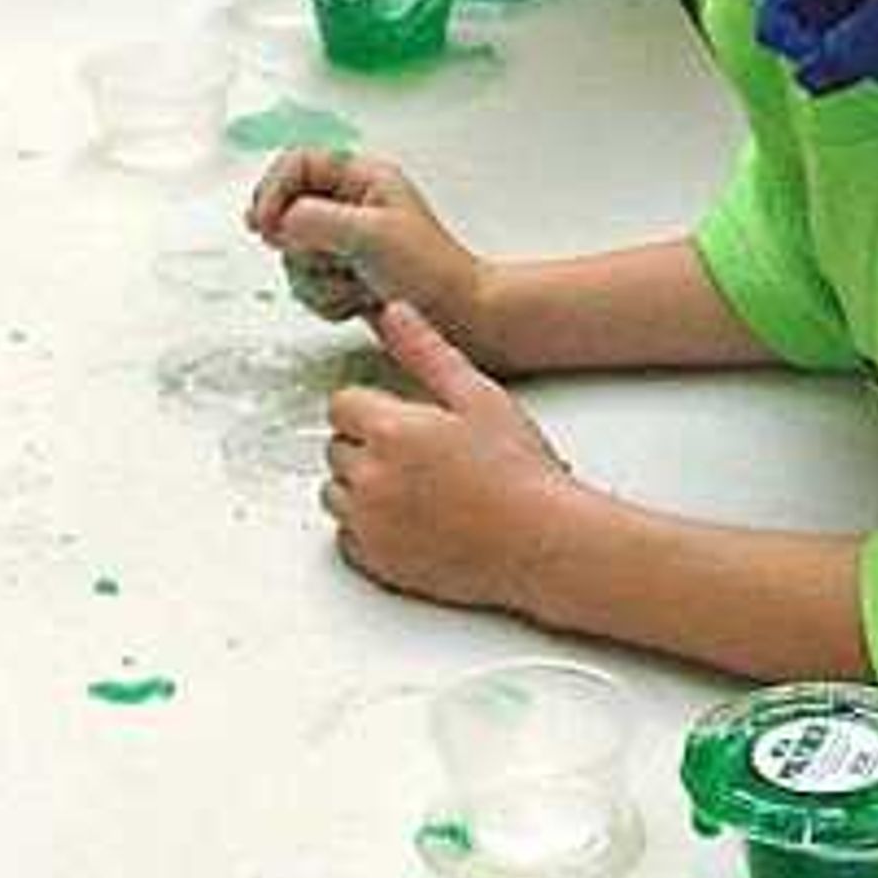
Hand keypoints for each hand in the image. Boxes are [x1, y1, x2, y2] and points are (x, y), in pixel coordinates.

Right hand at [246, 147, 498, 352]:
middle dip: (302, 248)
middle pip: (285, 215)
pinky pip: (307, 286)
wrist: (459, 318)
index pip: (295, 164)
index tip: (266, 226)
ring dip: (320, 280)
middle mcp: (350, 205)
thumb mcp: (371, 233)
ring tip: (358, 284)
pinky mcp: (343, 276)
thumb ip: (316, 219)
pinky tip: (359, 301)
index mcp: (362, 178)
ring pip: (293, 257)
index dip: (273, 192)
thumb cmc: (431, 271)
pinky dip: (327, 300)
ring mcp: (344, 243)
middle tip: (332, 260)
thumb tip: (278, 222)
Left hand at [321, 304, 570, 607]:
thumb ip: (427, 350)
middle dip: (368, 445)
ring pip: (335, 493)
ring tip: (417, 485)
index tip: (403, 419)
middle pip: (336, 448)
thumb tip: (395, 314)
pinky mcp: (377, 563)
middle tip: (421, 453)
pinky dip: (367, 528)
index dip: (373, 408)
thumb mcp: (478, 395)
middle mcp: (370, 479)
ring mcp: (370, 525)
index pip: (341, 404)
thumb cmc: (519, 474)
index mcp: (390, 431)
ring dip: (362, 485)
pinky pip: (346, 537)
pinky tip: (410, 518)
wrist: (542, 543)